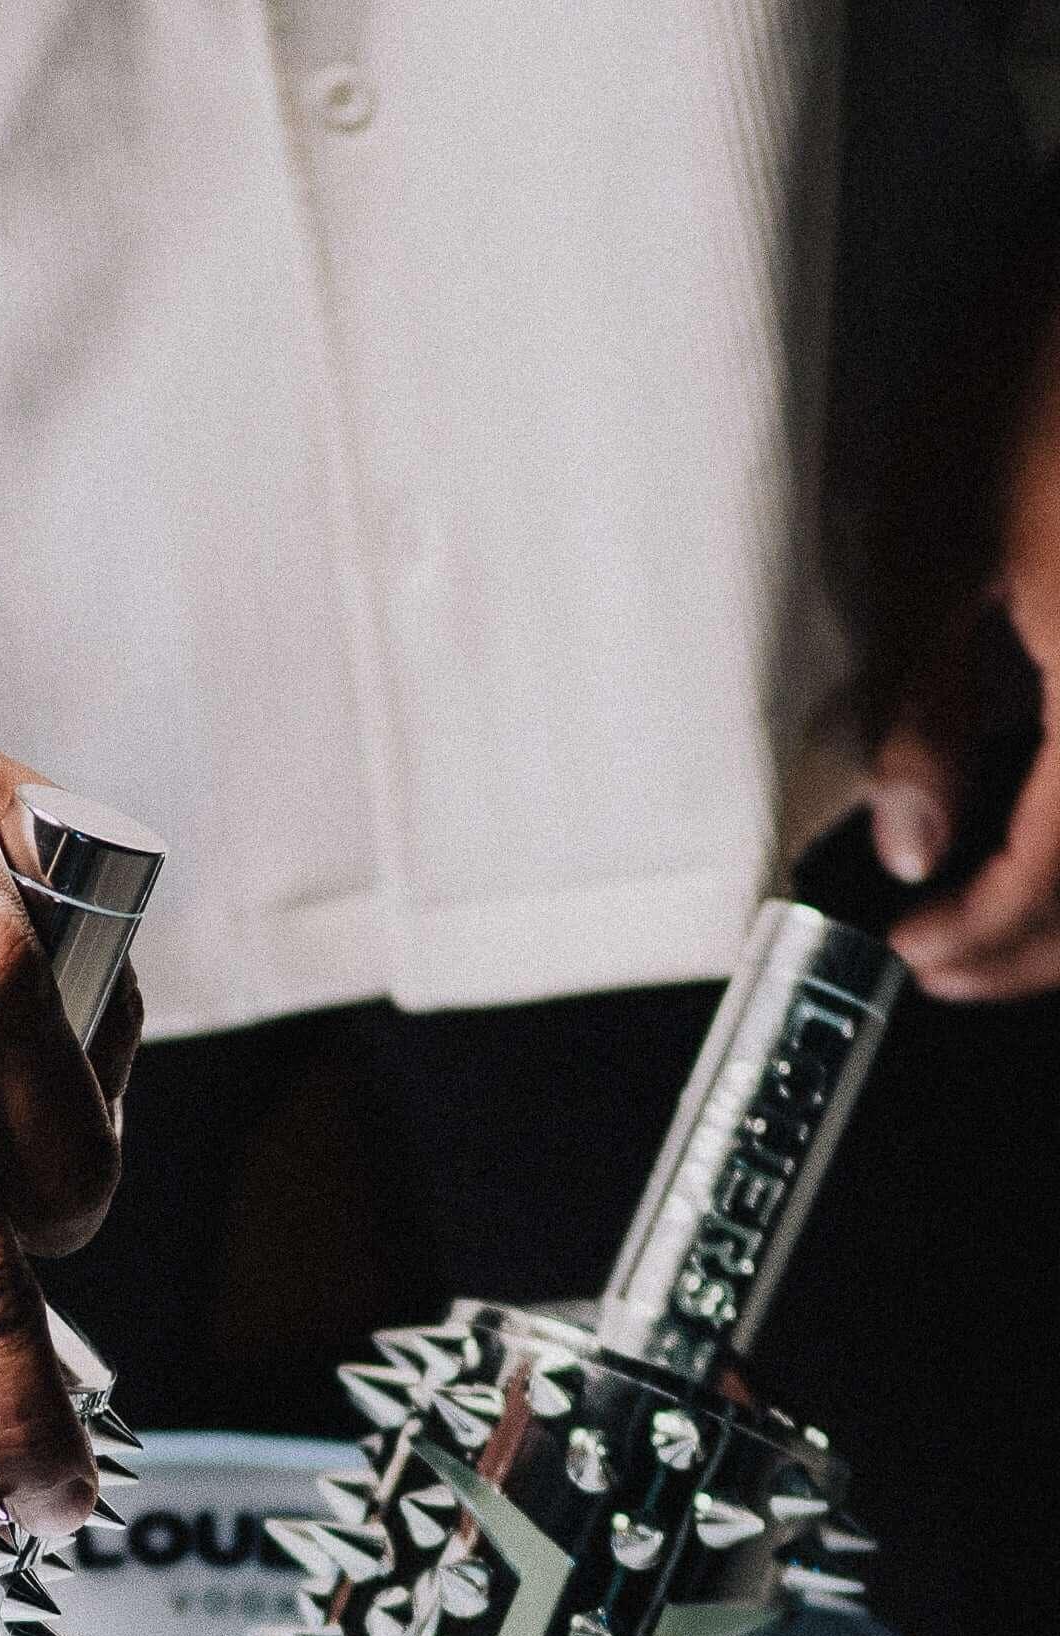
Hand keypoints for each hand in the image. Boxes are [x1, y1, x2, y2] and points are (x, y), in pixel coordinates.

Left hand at [865, 294, 1059, 999]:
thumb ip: (923, 711)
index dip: (980, 944)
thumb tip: (912, 841)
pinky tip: (1051, 792)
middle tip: (953, 957)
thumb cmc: (1049, 356)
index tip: (911, 959)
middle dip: (1040, 942)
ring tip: (1004, 893)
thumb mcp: (936, 534)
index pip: (1058, 885)